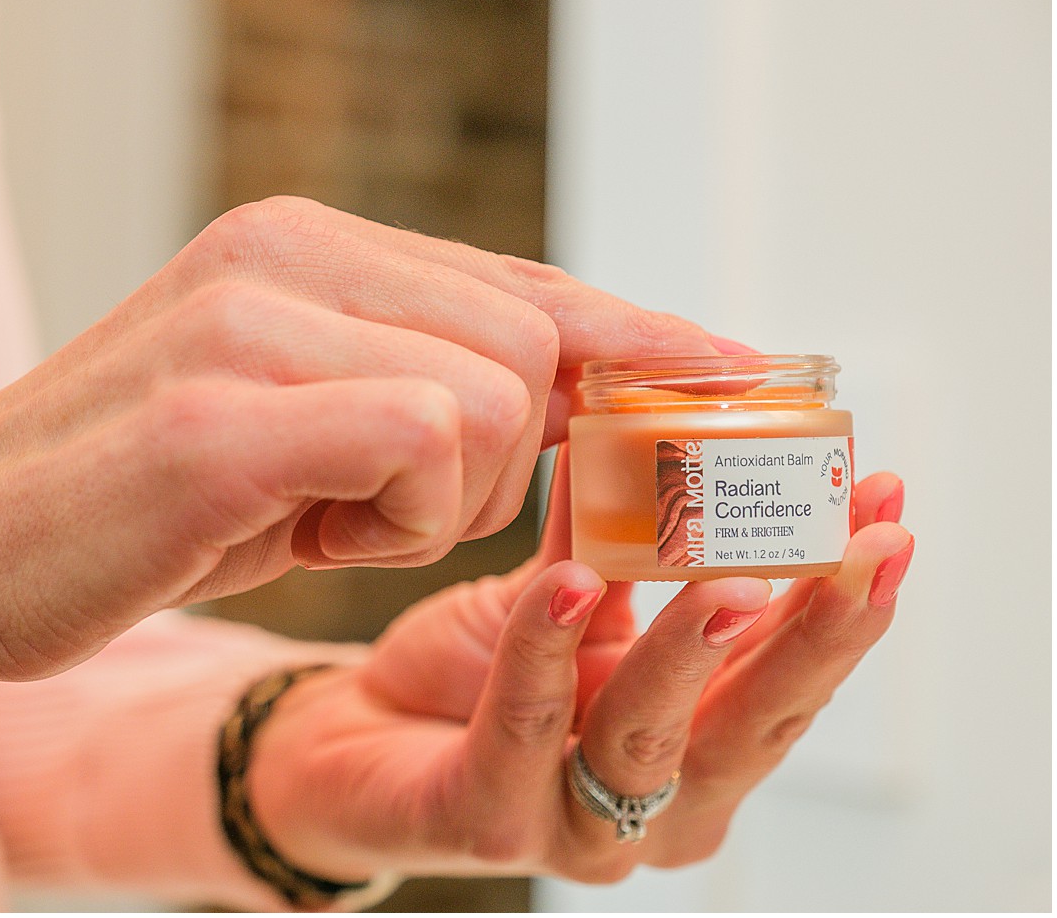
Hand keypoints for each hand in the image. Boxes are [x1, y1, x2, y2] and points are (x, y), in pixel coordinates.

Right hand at [0, 197, 723, 749]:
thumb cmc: (129, 504)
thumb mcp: (297, 428)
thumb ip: (418, 387)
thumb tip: (571, 398)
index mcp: (305, 240)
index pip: (525, 278)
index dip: (637, 333)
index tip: (735, 370)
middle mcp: (289, 248)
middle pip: (533, 338)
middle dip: (506, 454)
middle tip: (381, 507)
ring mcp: (255, 314)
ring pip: (496, 393)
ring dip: (441, 495)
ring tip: (319, 514)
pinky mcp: (228, 406)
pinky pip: (425, 443)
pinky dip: (394, 516)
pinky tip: (303, 527)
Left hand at [247, 449, 912, 885]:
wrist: (352, 740)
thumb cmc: (471, 671)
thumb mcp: (564, 589)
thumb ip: (617, 535)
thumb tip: (666, 414)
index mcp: (694, 738)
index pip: (791, 673)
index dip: (846, 597)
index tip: (886, 506)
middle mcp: (656, 798)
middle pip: (755, 727)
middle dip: (818, 637)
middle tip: (864, 546)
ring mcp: (574, 823)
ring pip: (649, 742)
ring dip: (693, 652)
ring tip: (730, 577)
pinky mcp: (485, 820)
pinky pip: (522, 732)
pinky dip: (547, 653)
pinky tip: (571, 587)